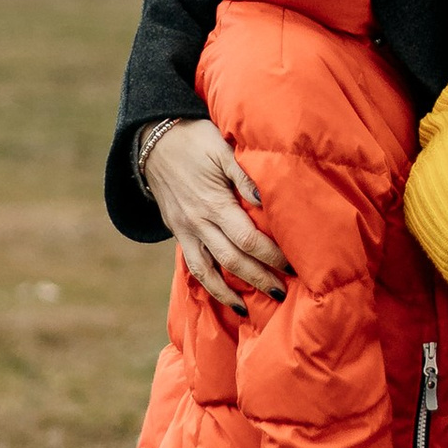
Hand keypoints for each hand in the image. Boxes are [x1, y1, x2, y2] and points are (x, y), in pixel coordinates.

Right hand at [145, 118, 288, 310]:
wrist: (154, 138)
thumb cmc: (196, 139)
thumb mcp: (221, 148)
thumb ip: (244, 175)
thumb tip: (264, 199)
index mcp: (214, 203)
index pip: (248, 238)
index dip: (271, 255)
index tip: (293, 266)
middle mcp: (198, 222)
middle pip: (233, 260)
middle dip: (259, 278)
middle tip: (282, 293)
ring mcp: (186, 230)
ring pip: (209, 271)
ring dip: (230, 292)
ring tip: (250, 308)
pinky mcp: (178, 232)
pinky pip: (194, 266)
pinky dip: (209, 284)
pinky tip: (225, 296)